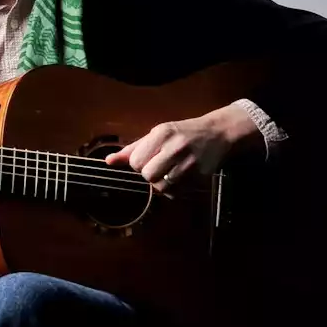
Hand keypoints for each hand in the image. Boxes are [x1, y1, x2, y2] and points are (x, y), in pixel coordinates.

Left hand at [104, 104, 261, 191]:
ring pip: (162, 187)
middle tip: (158, 167)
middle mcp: (175, 147)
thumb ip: (133, 148)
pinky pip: (176, 193)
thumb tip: (108, 161)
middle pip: (148, 175)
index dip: (138, 164)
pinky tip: (179, 177)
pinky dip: (174, 189)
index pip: (136, 161)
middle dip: (149, 175)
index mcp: (162, 133)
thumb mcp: (157, 134)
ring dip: (161, 184)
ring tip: (169, 172)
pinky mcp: (199, 175)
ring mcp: (189, 162)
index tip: (147, 159)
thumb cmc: (182, 133)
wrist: (217, 133)